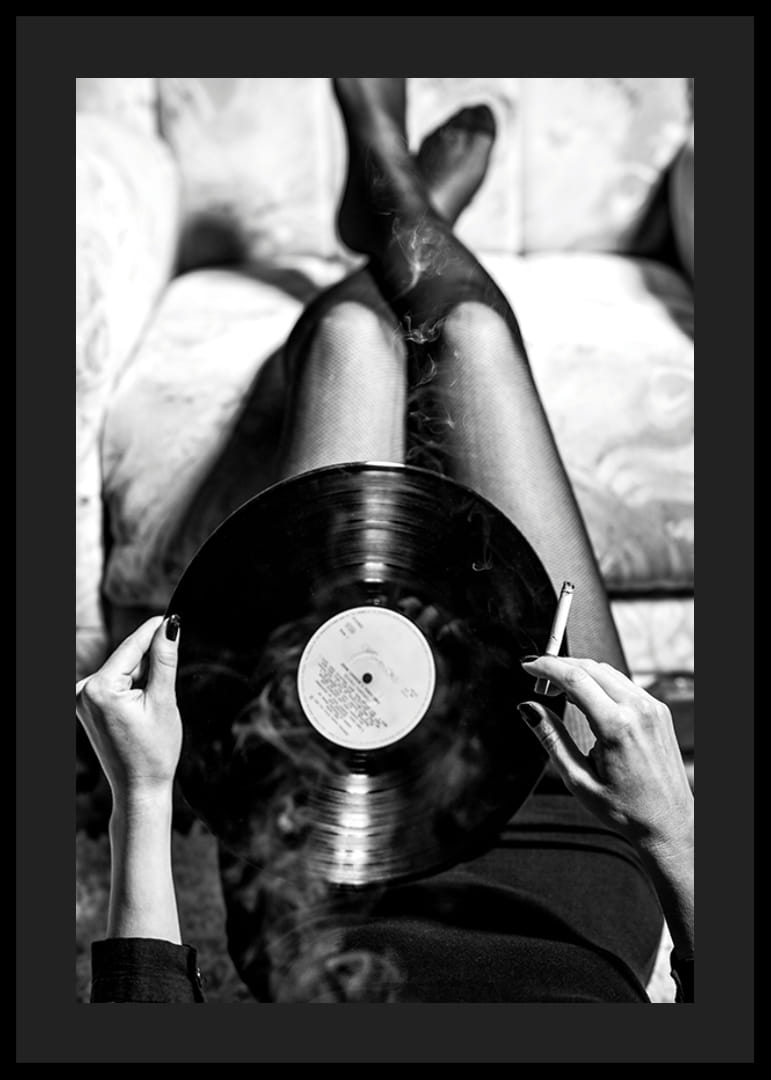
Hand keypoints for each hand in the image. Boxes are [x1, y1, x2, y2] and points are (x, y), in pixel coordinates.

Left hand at [76, 615, 181, 804]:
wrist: (139, 787)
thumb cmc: (154, 752)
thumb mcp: (164, 700)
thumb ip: (164, 659)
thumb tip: (170, 626)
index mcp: (99, 688)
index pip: (132, 646)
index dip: (155, 630)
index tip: (173, 617)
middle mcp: (83, 691)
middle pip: (127, 658)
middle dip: (150, 663)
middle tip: (167, 686)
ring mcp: (82, 699)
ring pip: (122, 670)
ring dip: (142, 677)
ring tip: (153, 708)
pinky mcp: (87, 705)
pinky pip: (115, 683)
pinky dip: (132, 687)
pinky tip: (142, 709)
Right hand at [519, 656, 692, 856]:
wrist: (669, 823)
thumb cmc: (627, 809)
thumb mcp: (579, 779)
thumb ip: (552, 738)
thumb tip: (529, 709)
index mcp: (617, 726)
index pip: (574, 678)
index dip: (546, 666)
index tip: (528, 666)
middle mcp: (638, 710)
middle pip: (590, 667)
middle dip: (559, 666)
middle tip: (537, 679)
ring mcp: (652, 707)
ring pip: (607, 671)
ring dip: (579, 671)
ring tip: (556, 688)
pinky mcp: (658, 710)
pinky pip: (623, 683)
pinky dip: (599, 681)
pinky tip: (584, 696)